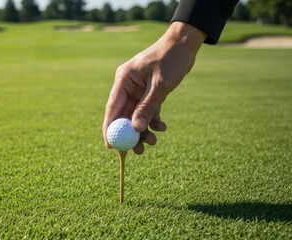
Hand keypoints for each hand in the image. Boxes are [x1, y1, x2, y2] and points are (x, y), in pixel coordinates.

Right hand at [102, 22, 205, 153]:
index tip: (110, 146)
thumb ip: (147, 107)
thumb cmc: (170, 59)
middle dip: (130, 134)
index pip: (112, 108)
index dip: (110, 128)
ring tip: (153, 142)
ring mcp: (138, 90)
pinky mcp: (149, 92)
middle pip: (124, 115)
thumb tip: (136, 129)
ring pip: (136, 116)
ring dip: (143, 130)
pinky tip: (162, 127)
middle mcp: (127, 86)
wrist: (184, 44)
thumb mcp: (159, 85)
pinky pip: (148, 111)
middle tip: (136, 151)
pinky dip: (153, 120)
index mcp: (123, 80)